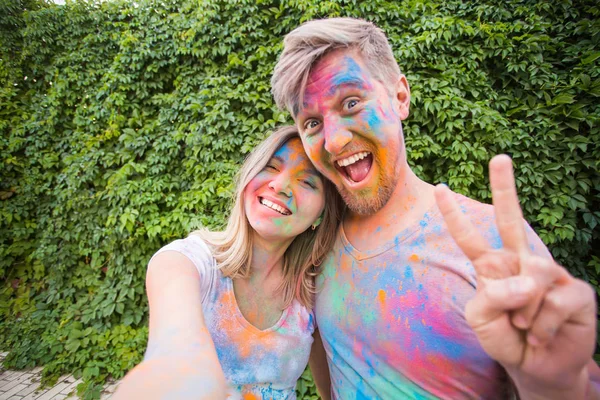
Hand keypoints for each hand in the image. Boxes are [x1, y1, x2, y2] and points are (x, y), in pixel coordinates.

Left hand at [434, 154, 596, 397]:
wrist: (536, 366)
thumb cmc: (505, 338)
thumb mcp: (482, 319)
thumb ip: (492, 296)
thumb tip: (524, 280)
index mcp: (493, 266)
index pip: (470, 237)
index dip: (454, 215)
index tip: (438, 188)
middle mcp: (520, 263)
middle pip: (512, 220)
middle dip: (504, 187)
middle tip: (499, 157)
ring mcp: (549, 274)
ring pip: (533, 279)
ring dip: (524, 312)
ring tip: (524, 328)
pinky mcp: (576, 291)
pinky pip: (553, 301)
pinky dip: (542, 325)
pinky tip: (544, 334)